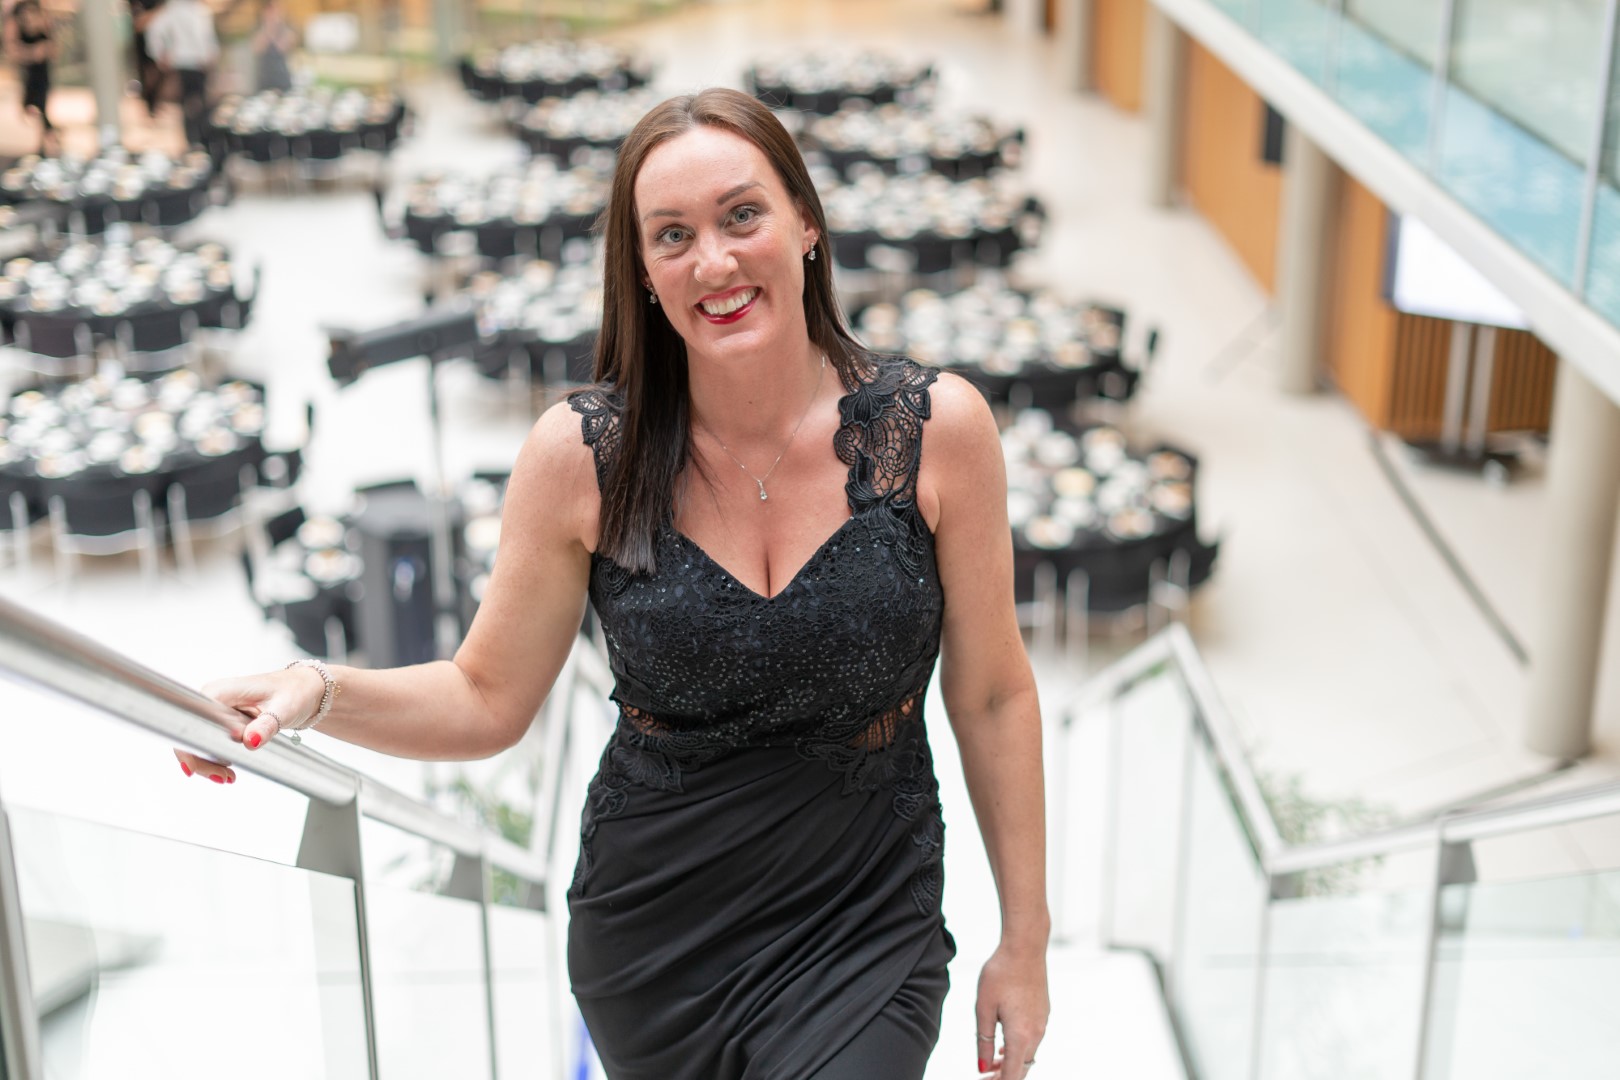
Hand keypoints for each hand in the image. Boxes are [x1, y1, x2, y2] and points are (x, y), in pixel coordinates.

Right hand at [173, 667, 324, 781]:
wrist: (304, 690)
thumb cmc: (295, 692)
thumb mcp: (284, 709)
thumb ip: (266, 725)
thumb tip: (250, 740)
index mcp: (222, 692)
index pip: (192, 720)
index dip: (190, 746)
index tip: (197, 767)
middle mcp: (214, 699)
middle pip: (191, 734)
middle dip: (201, 760)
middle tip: (222, 777)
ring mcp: (216, 711)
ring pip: (199, 741)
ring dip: (209, 762)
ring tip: (228, 777)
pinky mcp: (223, 721)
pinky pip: (210, 741)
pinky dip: (216, 757)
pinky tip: (227, 769)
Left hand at [975, 942, 1048, 1077]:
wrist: (1025, 948)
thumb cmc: (1000, 974)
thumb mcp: (984, 1009)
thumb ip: (984, 1041)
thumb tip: (983, 1068)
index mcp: (1021, 1036)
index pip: (1013, 1075)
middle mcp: (1036, 1033)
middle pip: (1022, 1068)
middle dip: (1003, 1076)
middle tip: (985, 1077)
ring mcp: (1043, 1023)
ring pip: (1028, 1054)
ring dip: (1011, 1062)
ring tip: (992, 1064)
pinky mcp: (1044, 1013)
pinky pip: (1032, 1040)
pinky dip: (1019, 1048)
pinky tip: (1005, 1044)